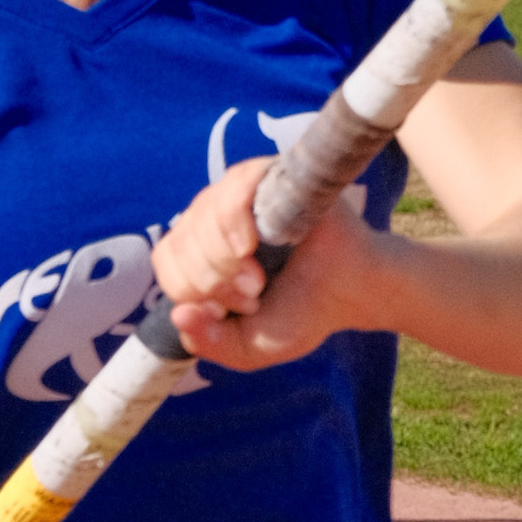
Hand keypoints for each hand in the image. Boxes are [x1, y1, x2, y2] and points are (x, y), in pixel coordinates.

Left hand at [151, 155, 378, 370]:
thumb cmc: (302, 313)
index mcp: (203, 250)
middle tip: (252, 296)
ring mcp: (241, 192)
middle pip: (180, 239)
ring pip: (201, 215)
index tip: (233, 308)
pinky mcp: (271, 174)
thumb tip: (178, 314)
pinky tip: (249, 246)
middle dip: (210, 281)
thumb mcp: (247, 346)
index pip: (167, 259)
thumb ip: (208, 342)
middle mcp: (216, 216)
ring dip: (222, 259)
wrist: (354, 292)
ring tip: (257, 280)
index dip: (190, 289)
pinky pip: (232, 188)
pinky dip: (232, 222)